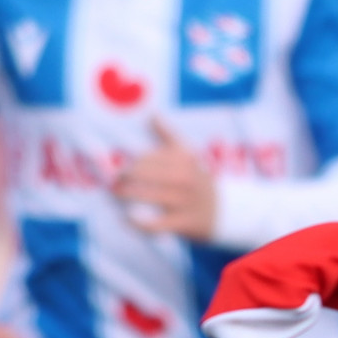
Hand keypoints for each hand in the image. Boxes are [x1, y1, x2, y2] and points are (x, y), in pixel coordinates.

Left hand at [113, 117, 220, 239]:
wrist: (224, 211)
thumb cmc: (197, 180)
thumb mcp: (188, 155)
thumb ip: (168, 134)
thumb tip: (151, 114)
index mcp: (183, 159)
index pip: (146, 157)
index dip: (128, 162)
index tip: (116, 165)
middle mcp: (184, 178)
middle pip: (142, 174)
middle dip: (122, 177)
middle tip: (113, 180)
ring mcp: (182, 201)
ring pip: (144, 196)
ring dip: (124, 196)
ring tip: (115, 195)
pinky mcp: (180, 223)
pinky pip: (153, 223)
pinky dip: (137, 223)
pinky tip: (126, 218)